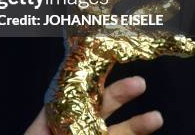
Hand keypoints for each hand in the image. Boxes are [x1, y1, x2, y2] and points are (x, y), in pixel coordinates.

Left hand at [24, 76, 162, 134]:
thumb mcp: (39, 134)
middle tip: (139, 83)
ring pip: (116, 134)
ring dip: (135, 126)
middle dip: (119, 96)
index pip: (76, 95)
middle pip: (100, 109)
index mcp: (58, 120)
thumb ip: (52, 120)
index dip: (93, 80)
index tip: (108, 66)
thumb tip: (69, 101)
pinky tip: (147, 132)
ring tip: (156, 118)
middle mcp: (78, 130)